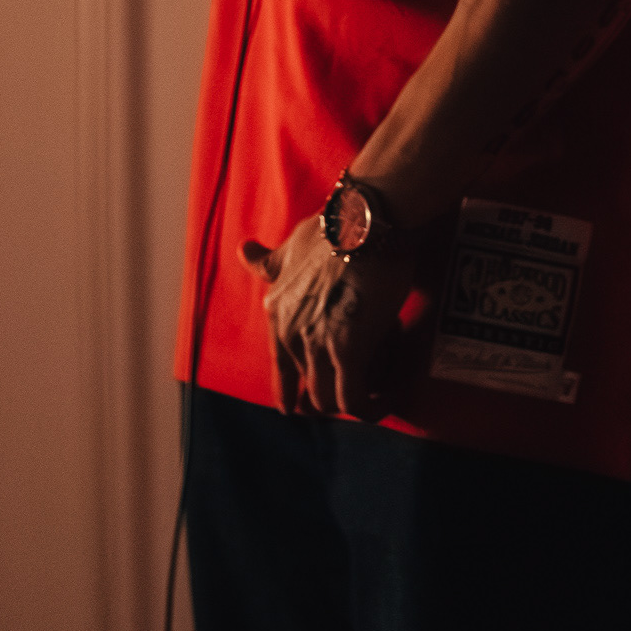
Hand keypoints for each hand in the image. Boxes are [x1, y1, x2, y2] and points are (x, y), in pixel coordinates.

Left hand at [241, 215, 414, 419]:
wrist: (365, 223)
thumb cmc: (333, 230)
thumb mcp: (291, 245)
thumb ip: (269, 260)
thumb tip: (244, 251)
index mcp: (276, 313)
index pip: (280, 373)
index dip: (293, 394)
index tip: (303, 406)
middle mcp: (290, 334)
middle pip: (308, 389)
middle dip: (332, 392)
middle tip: (359, 383)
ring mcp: (317, 345)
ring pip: (328, 401)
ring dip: (352, 401)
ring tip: (377, 392)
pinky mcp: (349, 352)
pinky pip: (354, 400)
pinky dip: (371, 407)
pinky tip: (386, 399)